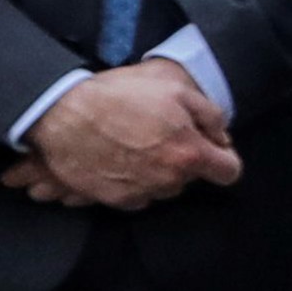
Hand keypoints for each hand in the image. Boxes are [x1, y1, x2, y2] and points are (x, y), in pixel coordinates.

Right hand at [10, 59, 237, 208]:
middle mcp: (168, 181)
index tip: (212, 148)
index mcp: (189, 154)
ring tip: (135, 142)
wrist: (62, 113)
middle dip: (184, 159)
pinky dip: (133, 180)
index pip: (229, 172)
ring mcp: (141, 193)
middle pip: (192, 178)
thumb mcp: (175, 90)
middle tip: (161, 133)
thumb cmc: (118, 96)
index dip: (223, 157)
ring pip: (164, 187)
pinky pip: (138, 194)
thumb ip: (210, 116)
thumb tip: (222, 138)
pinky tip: (119, 156)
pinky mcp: (115, 200)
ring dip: (158, 170)